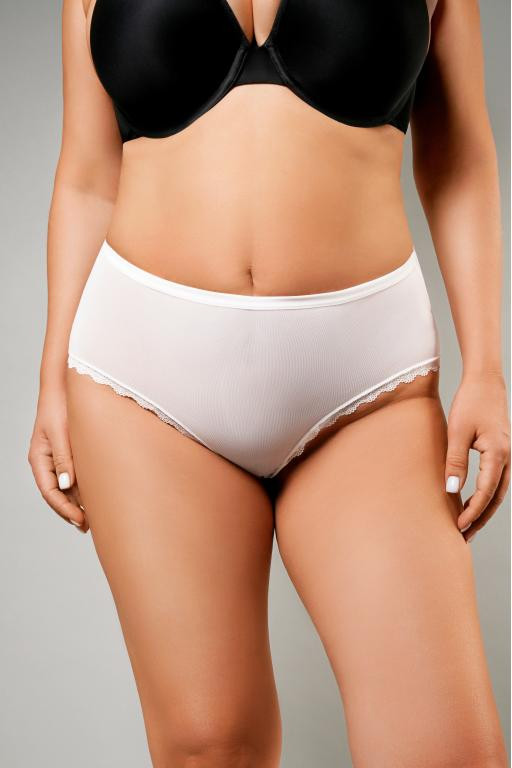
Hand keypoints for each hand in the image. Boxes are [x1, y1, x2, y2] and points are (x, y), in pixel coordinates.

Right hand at [28, 384, 88, 532]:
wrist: (67, 386)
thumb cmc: (61, 406)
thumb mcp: (61, 433)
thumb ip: (64, 459)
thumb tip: (66, 485)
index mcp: (39, 458)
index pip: (50, 492)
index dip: (64, 509)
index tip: (80, 520)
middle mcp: (47, 461)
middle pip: (58, 494)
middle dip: (71, 511)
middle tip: (88, 526)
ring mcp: (59, 457)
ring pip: (67, 486)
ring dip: (79, 501)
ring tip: (95, 517)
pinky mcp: (71, 452)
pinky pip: (75, 475)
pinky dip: (84, 487)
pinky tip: (97, 495)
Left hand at [445, 371, 509, 542]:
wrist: (485, 380)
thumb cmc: (470, 402)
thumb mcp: (457, 432)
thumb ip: (455, 461)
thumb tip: (452, 491)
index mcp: (498, 454)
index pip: (486, 493)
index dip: (472, 513)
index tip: (458, 528)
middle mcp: (506, 457)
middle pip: (496, 498)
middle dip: (480, 519)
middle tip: (463, 537)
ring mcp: (506, 454)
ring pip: (498, 490)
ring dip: (484, 509)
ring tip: (467, 526)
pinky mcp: (500, 451)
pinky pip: (496, 480)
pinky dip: (486, 495)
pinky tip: (472, 501)